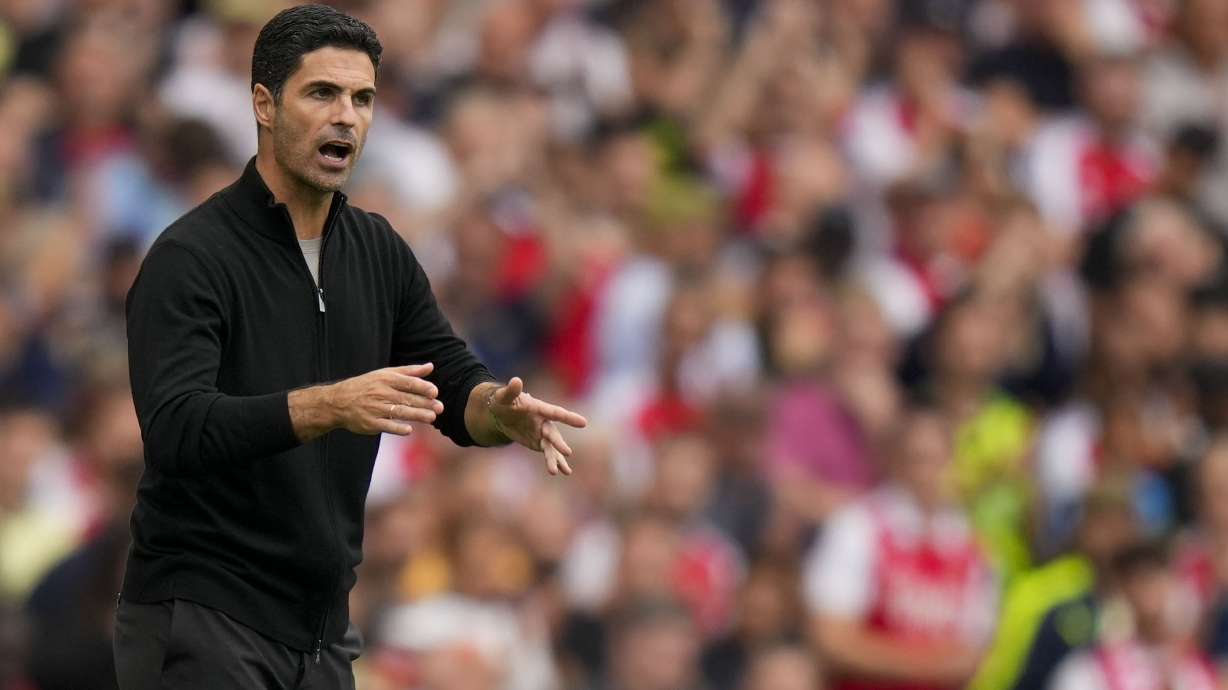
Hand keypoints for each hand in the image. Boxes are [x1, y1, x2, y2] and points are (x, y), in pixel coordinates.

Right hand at [327, 363, 443, 435]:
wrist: (338, 402)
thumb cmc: (367, 386)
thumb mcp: (385, 374)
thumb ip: (409, 371)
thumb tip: (431, 366)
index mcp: (386, 379)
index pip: (407, 382)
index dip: (422, 387)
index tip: (435, 392)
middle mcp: (381, 393)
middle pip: (406, 398)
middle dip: (424, 403)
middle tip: (440, 408)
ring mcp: (375, 409)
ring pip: (399, 412)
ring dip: (416, 415)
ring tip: (431, 418)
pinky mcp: (370, 423)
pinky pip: (385, 426)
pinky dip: (397, 428)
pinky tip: (409, 430)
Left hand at [487, 377, 587, 474]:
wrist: (501, 413)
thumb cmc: (503, 401)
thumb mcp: (504, 396)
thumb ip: (511, 391)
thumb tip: (516, 381)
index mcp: (539, 408)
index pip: (555, 413)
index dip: (568, 418)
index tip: (583, 423)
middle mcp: (544, 421)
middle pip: (553, 433)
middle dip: (559, 443)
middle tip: (567, 452)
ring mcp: (542, 433)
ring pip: (552, 447)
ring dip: (556, 458)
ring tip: (562, 471)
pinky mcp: (538, 443)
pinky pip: (548, 453)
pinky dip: (555, 462)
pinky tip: (562, 472)